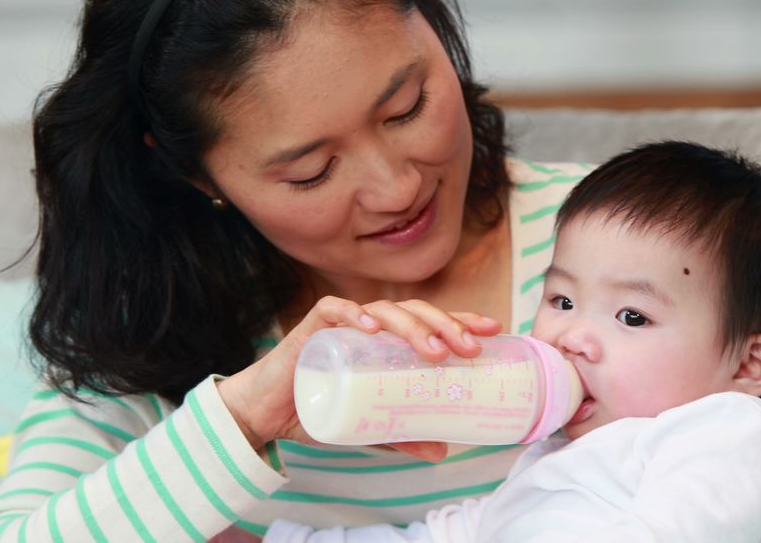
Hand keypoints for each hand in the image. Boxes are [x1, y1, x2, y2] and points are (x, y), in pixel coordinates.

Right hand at [216, 297, 501, 459]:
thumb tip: (443, 450)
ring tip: (433, 350)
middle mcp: (370, 324)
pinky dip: (355, 315)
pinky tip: (373, 329)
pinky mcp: (311, 326)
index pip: (431, 321)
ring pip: (385, 310)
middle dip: (446, 326)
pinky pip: (336, 310)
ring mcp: (342, 322)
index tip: (494, 330)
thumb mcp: (370, 426)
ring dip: (412, 326)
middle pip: (415, 312)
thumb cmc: (320, 408)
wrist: (267, 414)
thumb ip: (403, 435)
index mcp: (388, 339)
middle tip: (469, 349)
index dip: (462, 320)